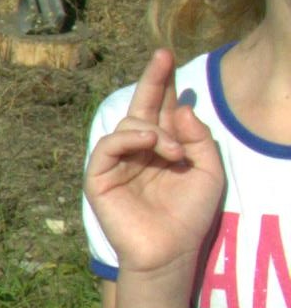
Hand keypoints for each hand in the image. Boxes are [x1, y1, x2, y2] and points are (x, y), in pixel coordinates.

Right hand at [87, 51, 226, 282]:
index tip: (169, 57)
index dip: (164, 84)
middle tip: (163, 56)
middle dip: (152, 80)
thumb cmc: (189, 216)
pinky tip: (152, 144)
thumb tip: (179, 107)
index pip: (161, 109)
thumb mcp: (209, 172)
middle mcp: (138, 151)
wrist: (170, 251)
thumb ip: (199, 138)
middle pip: (141, 107)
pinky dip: (130, 139)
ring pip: (129, 126)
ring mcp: (117, 162)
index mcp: (162, 148)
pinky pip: (108, 145)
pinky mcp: (99, 176)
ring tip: (173, 151)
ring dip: (154, 131)